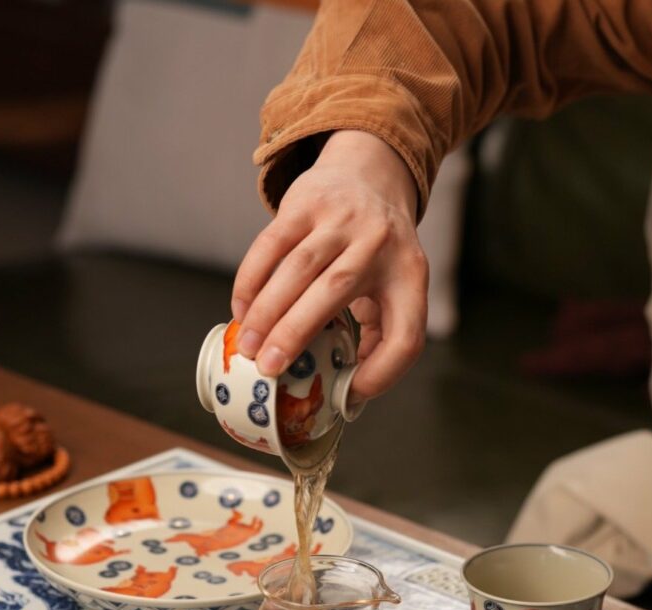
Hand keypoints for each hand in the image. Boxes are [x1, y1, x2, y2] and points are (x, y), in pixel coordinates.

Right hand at [231, 130, 428, 399]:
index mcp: (410, 276)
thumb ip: (380, 332)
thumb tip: (346, 391)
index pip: (406, 335)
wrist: (371, 173)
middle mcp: (380, 243)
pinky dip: (251, 280)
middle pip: (335, 292)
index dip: (381, 373)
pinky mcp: (307, 202)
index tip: (349, 393)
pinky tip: (240, 309)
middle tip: (267, 368)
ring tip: (247, 346)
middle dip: (296, 334)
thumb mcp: (397, 286)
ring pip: (298, 268)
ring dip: (266, 311)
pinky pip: (271, 244)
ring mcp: (342, 218)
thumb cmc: (380, 252)